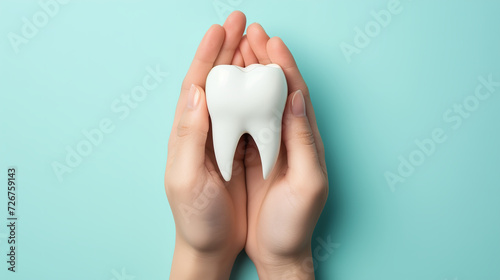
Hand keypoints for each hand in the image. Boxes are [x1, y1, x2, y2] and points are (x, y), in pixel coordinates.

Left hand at [164, 12, 247, 279]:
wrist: (213, 244)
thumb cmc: (195, 216)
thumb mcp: (184, 178)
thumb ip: (187, 134)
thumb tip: (194, 90)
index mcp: (188, 132)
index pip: (197, 84)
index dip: (207, 55)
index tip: (219, 28)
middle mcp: (206, 129)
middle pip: (216, 81)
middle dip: (227, 49)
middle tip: (241, 21)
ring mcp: (226, 138)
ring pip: (235, 93)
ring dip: (244, 65)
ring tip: (255, 40)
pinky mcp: (244, 150)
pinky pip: (252, 114)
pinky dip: (258, 93)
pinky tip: (267, 80)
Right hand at [239, 23, 328, 278]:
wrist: (277, 250)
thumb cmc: (294, 223)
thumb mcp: (307, 184)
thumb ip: (305, 141)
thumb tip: (298, 98)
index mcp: (305, 139)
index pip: (295, 93)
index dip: (284, 65)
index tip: (271, 40)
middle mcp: (288, 137)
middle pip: (277, 89)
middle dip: (264, 59)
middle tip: (250, 31)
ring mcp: (268, 144)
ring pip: (259, 100)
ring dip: (249, 73)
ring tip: (237, 47)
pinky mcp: (251, 155)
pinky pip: (243, 120)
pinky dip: (236, 99)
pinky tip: (226, 85)